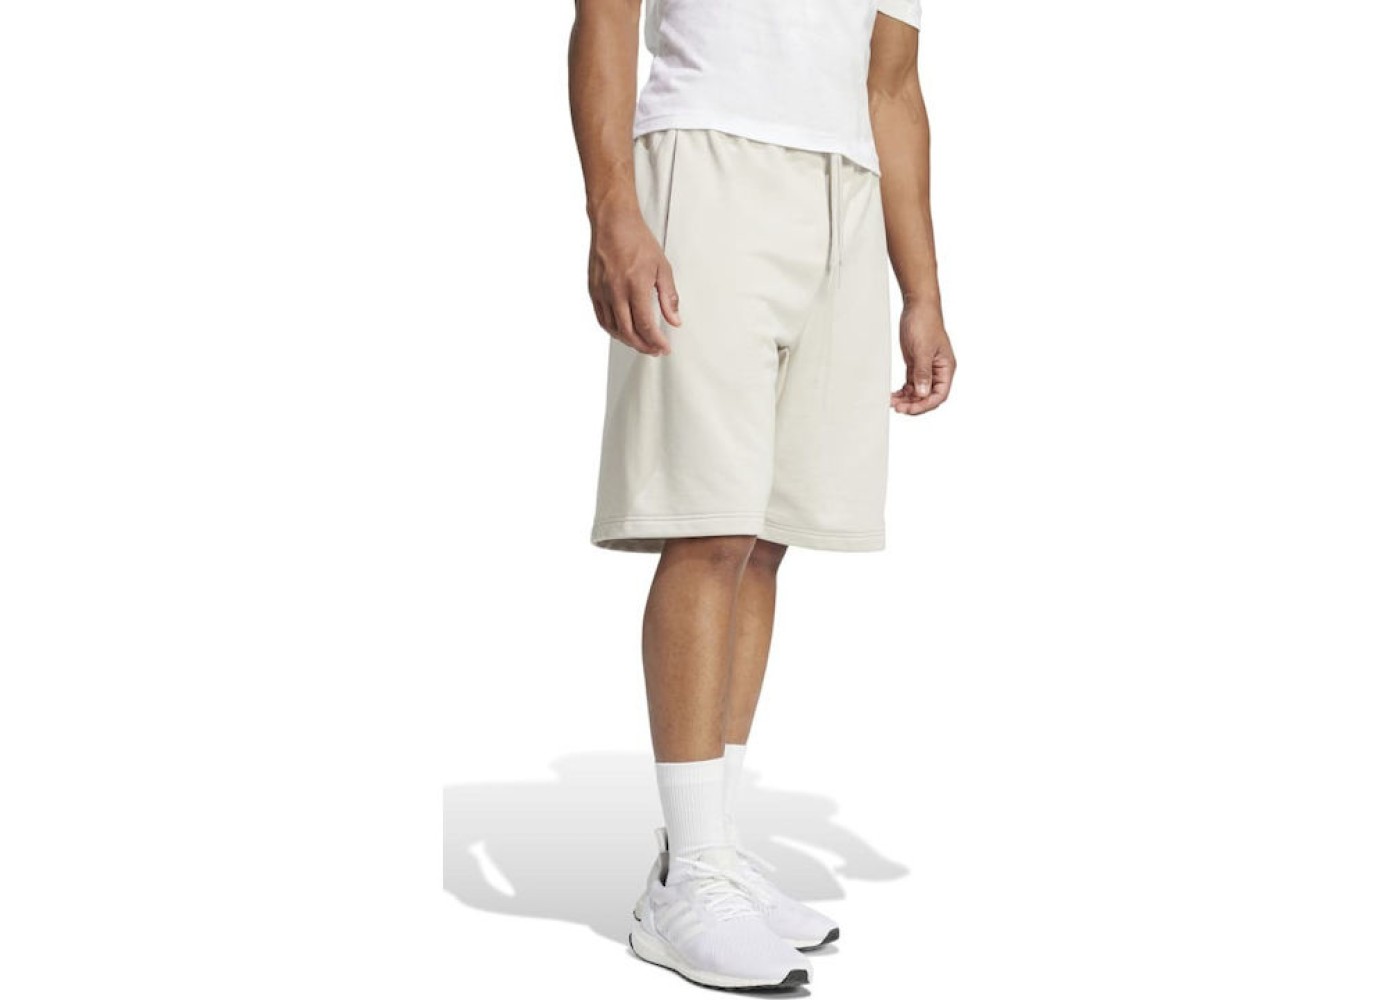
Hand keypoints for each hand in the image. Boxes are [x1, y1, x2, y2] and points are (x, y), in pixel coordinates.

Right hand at [587, 209, 680, 355]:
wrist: (613, 223)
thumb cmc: (637, 240)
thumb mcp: (662, 267)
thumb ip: (668, 297)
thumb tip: (674, 320)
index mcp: (635, 285)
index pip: (645, 324)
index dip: (656, 341)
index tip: (664, 347)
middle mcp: (616, 291)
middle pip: (628, 332)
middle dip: (643, 346)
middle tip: (654, 350)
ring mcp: (602, 292)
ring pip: (613, 328)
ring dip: (628, 341)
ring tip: (641, 343)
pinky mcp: (593, 290)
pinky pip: (601, 318)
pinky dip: (613, 330)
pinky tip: (622, 331)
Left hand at [891, 298, 954, 414]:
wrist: (917, 307)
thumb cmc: (925, 323)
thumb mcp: (923, 350)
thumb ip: (923, 373)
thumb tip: (923, 393)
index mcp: (946, 368)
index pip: (939, 395)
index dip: (925, 405)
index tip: (910, 409)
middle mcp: (938, 371)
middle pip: (928, 396)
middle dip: (914, 404)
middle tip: (898, 408)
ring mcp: (927, 368)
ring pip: (918, 392)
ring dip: (906, 399)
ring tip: (892, 402)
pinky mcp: (916, 364)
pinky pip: (911, 384)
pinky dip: (903, 391)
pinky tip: (894, 395)